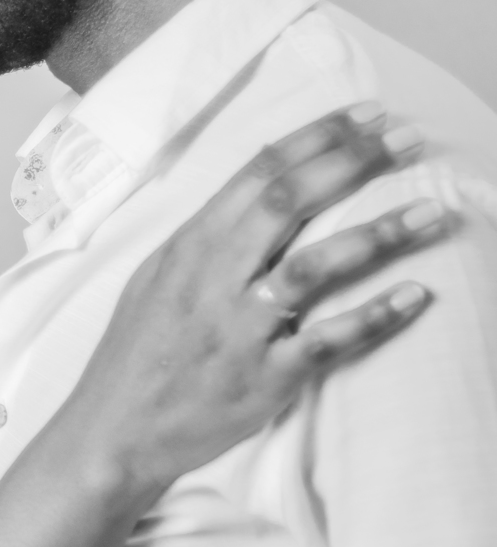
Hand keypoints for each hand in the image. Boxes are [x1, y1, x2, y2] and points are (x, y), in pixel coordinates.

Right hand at [67, 105, 443, 502]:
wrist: (114, 431)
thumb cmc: (137, 353)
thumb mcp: (157, 276)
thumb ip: (208, 236)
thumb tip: (258, 193)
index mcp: (192, 244)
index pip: (260, 172)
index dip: (319, 136)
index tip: (368, 114)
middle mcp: (215, 278)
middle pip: (292, 201)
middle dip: (355, 162)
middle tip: (408, 140)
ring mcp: (241, 328)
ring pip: (315, 266)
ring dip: (378, 234)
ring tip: (431, 213)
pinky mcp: (265, 378)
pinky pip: (327, 342)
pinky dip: (374, 317)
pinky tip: (415, 295)